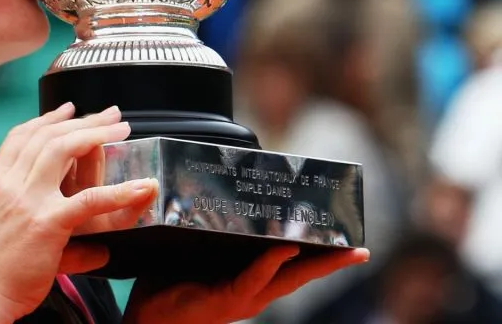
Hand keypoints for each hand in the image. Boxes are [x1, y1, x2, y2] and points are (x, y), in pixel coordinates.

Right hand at [0, 103, 157, 322]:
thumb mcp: (4, 235)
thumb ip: (44, 228)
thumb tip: (95, 249)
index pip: (20, 138)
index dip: (47, 119)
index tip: (68, 109)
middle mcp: (9, 185)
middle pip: (46, 137)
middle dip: (81, 120)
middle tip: (109, 114)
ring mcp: (28, 201)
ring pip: (63, 151)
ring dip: (96, 135)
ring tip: (121, 130)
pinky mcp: (48, 223)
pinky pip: (90, 200)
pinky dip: (120, 192)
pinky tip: (141, 187)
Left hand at [124, 246, 369, 323]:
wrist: (147, 318)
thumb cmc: (168, 286)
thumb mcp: (196, 255)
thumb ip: (209, 232)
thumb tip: (213, 196)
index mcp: (251, 281)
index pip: (290, 266)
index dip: (317, 253)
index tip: (344, 240)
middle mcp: (254, 292)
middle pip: (301, 275)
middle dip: (332, 262)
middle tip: (360, 249)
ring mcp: (244, 298)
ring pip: (286, 279)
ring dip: (312, 262)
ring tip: (339, 248)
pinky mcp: (228, 299)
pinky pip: (253, 279)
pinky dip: (270, 264)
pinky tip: (284, 249)